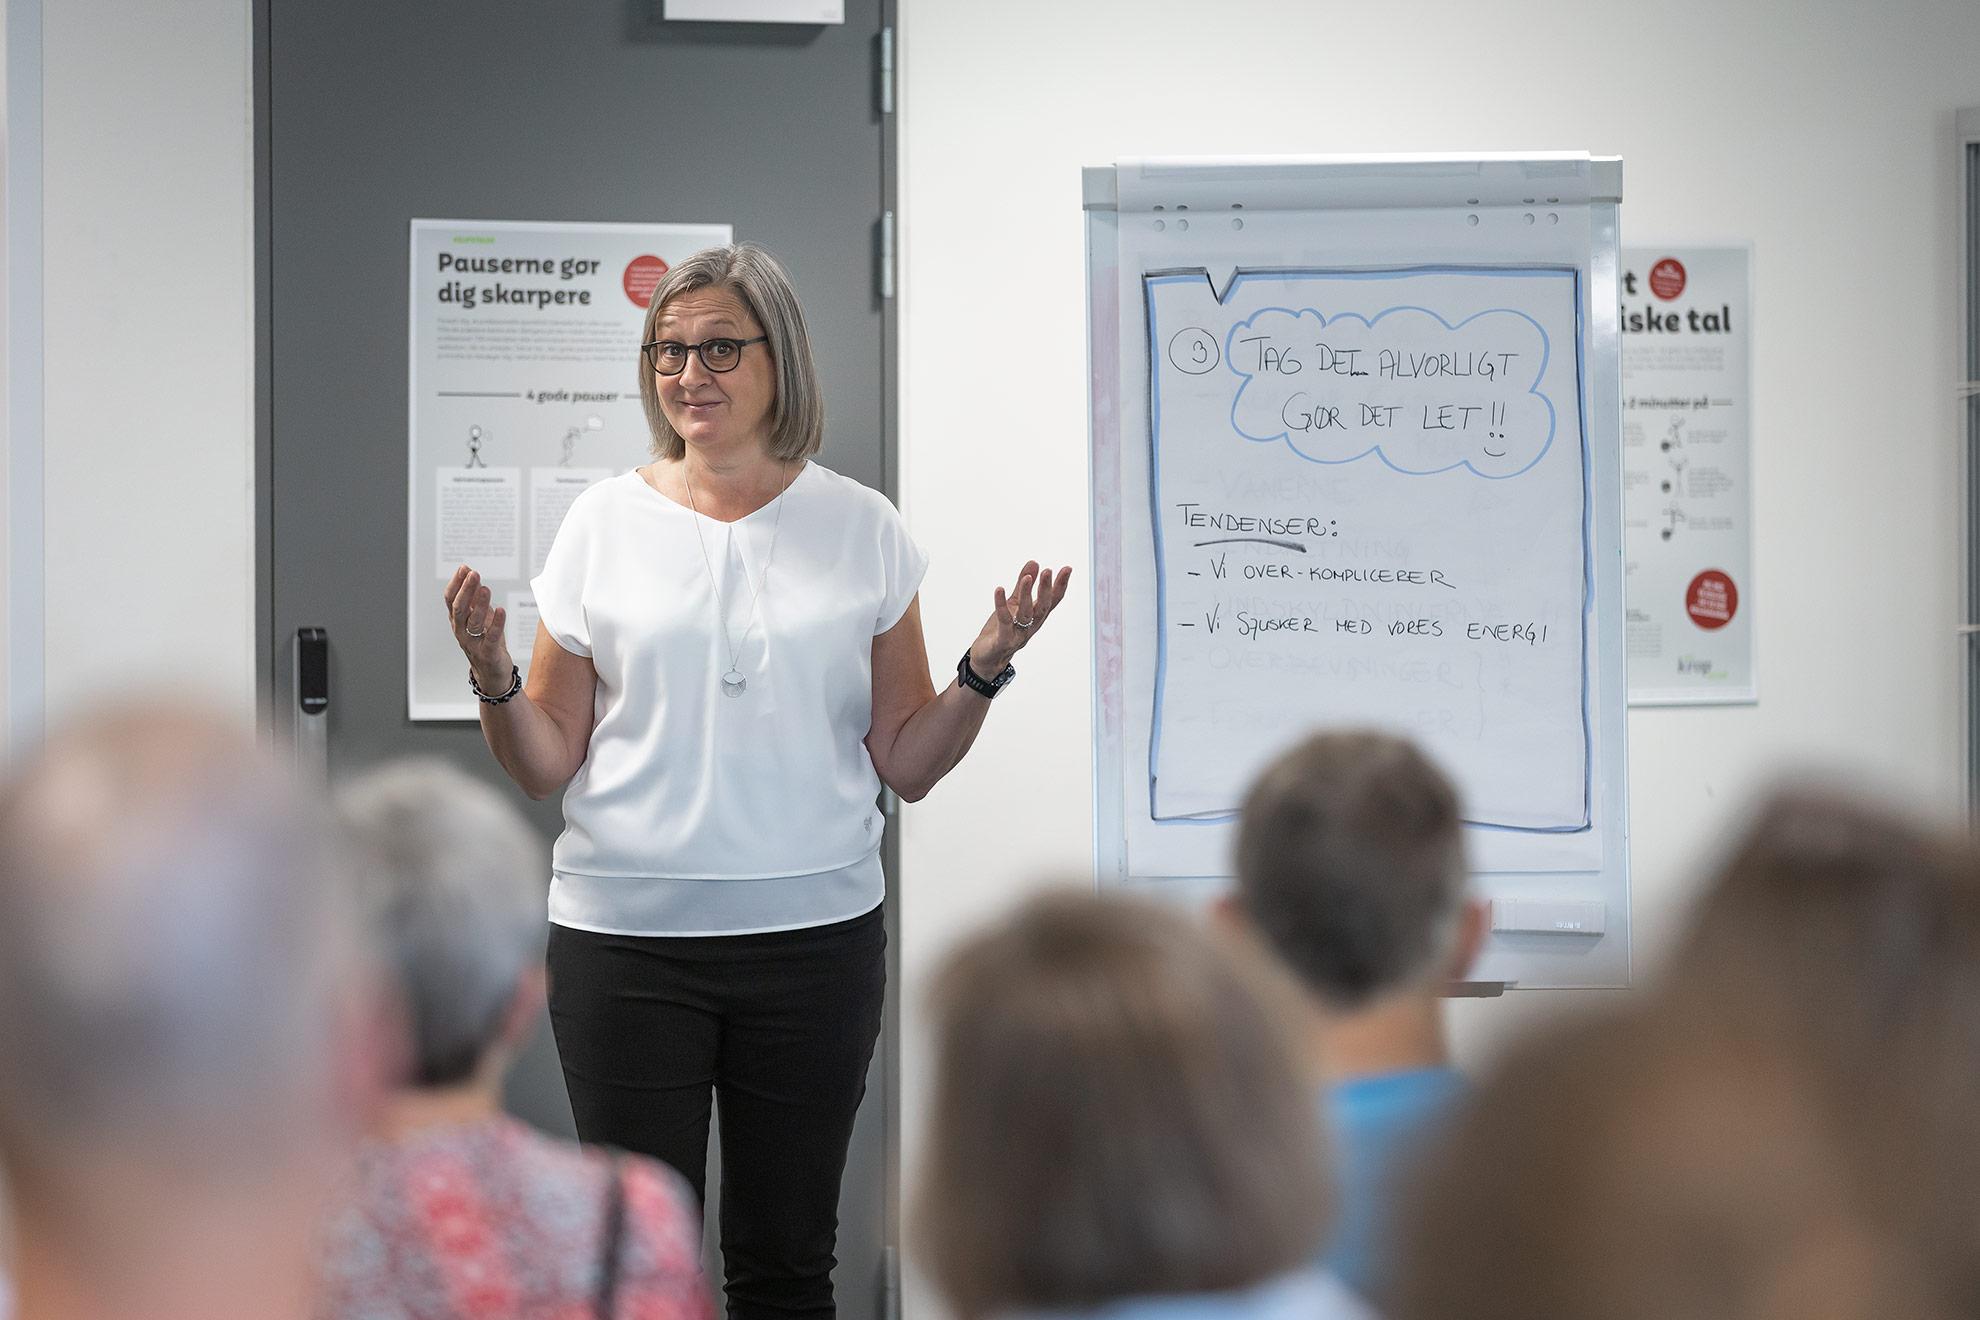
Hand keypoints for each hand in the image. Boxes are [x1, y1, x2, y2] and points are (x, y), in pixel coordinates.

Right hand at [443, 564, 511, 685]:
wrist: (492, 672)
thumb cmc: (485, 641)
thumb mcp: (479, 616)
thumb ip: (474, 597)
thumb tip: (470, 573)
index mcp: (458, 621)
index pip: (450, 600)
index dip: (456, 583)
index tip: (464, 568)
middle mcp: (462, 631)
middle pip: (459, 609)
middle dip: (465, 590)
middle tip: (474, 574)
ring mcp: (474, 643)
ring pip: (474, 622)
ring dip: (480, 604)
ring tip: (486, 589)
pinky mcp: (489, 652)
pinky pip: (492, 636)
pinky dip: (496, 623)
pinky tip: (501, 611)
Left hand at [969, 560, 1071, 677]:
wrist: (987, 659)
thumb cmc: (1001, 631)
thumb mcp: (1013, 604)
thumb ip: (1023, 585)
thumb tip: (1034, 563)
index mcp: (1035, 617)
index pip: (1051, 601)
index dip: (1060, 586)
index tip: (1067, 569)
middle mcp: (1030, 626)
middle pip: (1042, 608)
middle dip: (1046, 589)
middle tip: (1049, 571)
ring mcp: (1018, 634)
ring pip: (1025, 614)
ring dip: (1026, 595)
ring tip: (1027, 578)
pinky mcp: (1003, 640)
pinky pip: (1004, 621)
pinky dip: (1001, 605)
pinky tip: (999, 590)